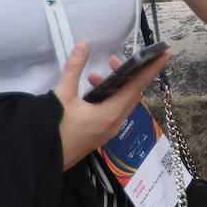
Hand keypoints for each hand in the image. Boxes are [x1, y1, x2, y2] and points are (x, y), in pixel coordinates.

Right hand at [54, 40, 170, 169]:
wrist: (41, 161)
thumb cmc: (53, 131)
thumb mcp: (62, 96)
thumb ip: (74, 68)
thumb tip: (83, 44)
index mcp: (111, 114)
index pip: (138, 86)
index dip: (152, 68)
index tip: (166, 53)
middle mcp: (115, 123)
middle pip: (133, 93)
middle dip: (129, 73)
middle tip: (117, 59)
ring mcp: (108, 130)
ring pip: (122, 102)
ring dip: (115, 85)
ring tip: (96, 74)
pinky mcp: (100, 133)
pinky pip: (113, 110)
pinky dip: (107, 96)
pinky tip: (90, 89)